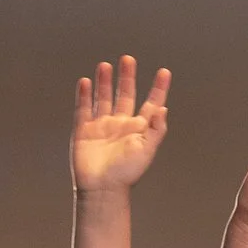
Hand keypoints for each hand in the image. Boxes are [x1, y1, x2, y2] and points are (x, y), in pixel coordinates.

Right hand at [71, 55, 171, 192]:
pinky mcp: (84, 130)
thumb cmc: (126, 173)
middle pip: (125, 95)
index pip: (151, 104)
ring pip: (104, 98)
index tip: (164, 72)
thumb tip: (163, 109)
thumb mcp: (146, 150)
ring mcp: (102, 126)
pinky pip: (83, 109)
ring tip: (106, 65)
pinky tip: (85, 82)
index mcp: (138, 129)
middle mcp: (121, 124)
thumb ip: (156, 129)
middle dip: (127, 77)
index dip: (158, 89)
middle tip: (128, 59)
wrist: (102, 189)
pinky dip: (84, 95)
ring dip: (105, 82)